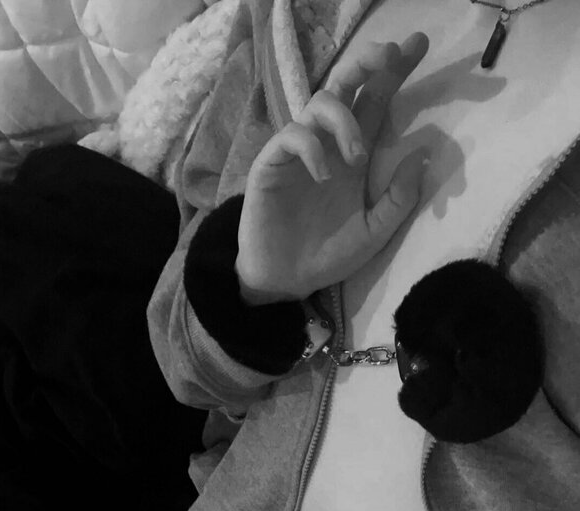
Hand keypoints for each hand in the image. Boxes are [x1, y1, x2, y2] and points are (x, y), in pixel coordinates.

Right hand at [236, 32, 429, 305]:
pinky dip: (312, 148)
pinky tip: (324, 176)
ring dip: (344, 120)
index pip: (377, 100)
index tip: (419, 43)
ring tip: (357, 156)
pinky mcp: (272, 163)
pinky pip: (292, 136)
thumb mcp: (374, 231)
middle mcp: (329, 143)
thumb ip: (399, 198)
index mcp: (355, 153)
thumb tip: (423, 155)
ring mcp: (299, 151)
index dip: (396, 71)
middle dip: (369, 62)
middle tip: (391, 55)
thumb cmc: (328, 255)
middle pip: (347, 84)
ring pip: (320, 102)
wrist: (286, 281)